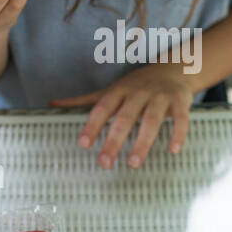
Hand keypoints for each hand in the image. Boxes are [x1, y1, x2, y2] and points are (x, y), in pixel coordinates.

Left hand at [49, 63, 191, 168]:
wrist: (173, 68)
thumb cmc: (136, 85)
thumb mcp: (110, 90)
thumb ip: (83, 101)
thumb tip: (51, 105)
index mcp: (119, 91)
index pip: (103, 108)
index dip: (92, 125)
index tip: (83, 144)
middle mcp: (138, 93)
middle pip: (125, 117)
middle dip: (114, 140)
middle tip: (104, 163)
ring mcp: (160, 97)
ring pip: (151, 120)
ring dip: (143, 142)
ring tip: (133, 163)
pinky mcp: (180, 101)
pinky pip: (181, 118)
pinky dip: (178, 133)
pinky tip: (174, 151)